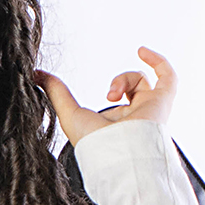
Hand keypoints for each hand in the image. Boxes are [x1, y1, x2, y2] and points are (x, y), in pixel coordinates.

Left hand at [37, 46, 175, 146]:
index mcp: (117, 125)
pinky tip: (141, 51)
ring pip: (142, 81)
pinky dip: (157, 60)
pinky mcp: (162, 102)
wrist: (116, 152)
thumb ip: (56, 92)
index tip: (101, 90)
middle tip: (108, 96)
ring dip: (125, 79)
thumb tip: (37, 74)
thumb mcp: (68, 113)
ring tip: (114, 93)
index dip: (114, 88)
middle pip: (131, 89)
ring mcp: (150, 110)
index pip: (119, 101)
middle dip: (118, 85)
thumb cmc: (94, 144)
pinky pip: (168, 76)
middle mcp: (135, 118)